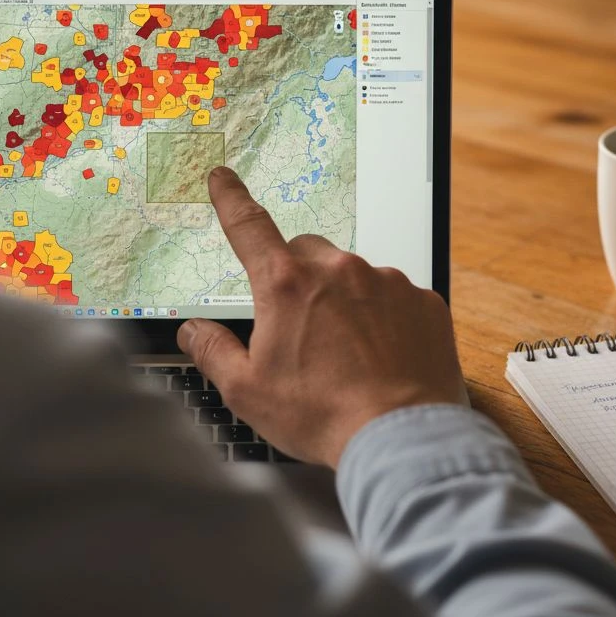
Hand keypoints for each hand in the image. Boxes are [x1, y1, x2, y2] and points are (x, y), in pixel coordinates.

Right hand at [178, 168, 466, 468]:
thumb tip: (193, 332)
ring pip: (352, 275)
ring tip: (345, 355)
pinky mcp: (422, 301)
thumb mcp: (247, 391)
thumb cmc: (323, 415)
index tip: (223, 178)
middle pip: (305, 253)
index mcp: (287, 286)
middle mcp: (338, 271)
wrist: (402, 438)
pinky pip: (393, 296)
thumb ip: (213, 352)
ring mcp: (386, 282)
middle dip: (296, 279)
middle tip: (297, 330)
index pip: (249, 226)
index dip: (231, 199)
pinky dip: (382, 318)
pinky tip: (379, 357)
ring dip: (342, 300)